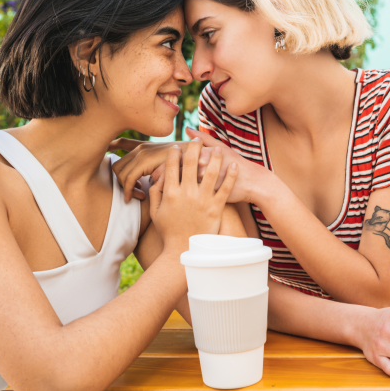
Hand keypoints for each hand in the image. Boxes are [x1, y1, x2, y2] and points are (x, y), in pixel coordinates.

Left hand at [109, 138, 189, 201]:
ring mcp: (142, 152)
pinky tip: (139, 197)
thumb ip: (156, 170)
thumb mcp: (170, 166)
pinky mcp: (145, 160)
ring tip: (140, 195)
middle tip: (136, 193)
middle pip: (117, 165)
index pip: (122, 142)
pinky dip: (130, 190)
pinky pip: (128, 178)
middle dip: (122, 181)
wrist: (201, 159)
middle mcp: (141, 147)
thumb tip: (148, 180)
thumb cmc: (189, 165)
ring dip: (126, 187)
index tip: (108, 151)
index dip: (112, 147)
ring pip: (120, 172)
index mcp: (146, 146)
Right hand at [149, 139, 237, 254]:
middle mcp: (186, 193)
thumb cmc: (169, 231)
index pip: (171, 165)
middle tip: (197, 140)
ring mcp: (202, 200)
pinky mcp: (216, 208)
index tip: (177, 145)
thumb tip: (157, 176)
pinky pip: (225, 188)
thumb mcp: (155, 212)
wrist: (183, 250)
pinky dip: (231, 176)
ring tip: (218, 149)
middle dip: (194, 147)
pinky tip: (234, 166)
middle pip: (191, 163)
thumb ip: (155, 193)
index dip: (174, 152)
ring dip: (215, 157)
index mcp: (170, 193)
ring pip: (210, 172)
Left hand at [150, 127, 273, 203]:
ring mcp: (206, 185)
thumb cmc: (236, 163)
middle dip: (162, 178)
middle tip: (152, 182)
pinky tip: (175, 203)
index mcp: (202, 156)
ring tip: (160, 192)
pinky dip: (182, 202)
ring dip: (169, 190)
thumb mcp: (221, 147)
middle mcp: (202, 170)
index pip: (176, 161)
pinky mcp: (211, 199)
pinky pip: (191, 200)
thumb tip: (188, 130)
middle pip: (175, 173)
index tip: (154, 171)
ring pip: (181, 187)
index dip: (163, 167)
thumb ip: (204, 139)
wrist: (254, 182)